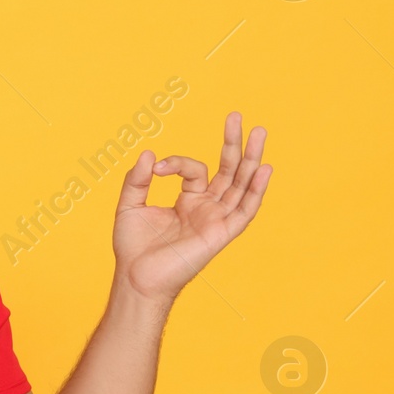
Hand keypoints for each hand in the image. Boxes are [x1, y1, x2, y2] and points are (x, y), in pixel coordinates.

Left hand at [112, 111, 272, 303]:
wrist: (136, 276)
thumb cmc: (133, 247)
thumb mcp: (129, 205)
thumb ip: (138, 179)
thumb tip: (149, 153)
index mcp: (188, 201)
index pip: (194, 170)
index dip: (177, 162)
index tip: (158, 168)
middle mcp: (207, 208)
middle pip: (228, 171)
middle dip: (233, 144)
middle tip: (237, 116)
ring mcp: (216, 220)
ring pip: (241, 185)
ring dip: (251, 159)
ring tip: (260, 131)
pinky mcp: (221, 233)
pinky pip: (244, 210)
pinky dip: (255, 190)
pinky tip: (263, 168)